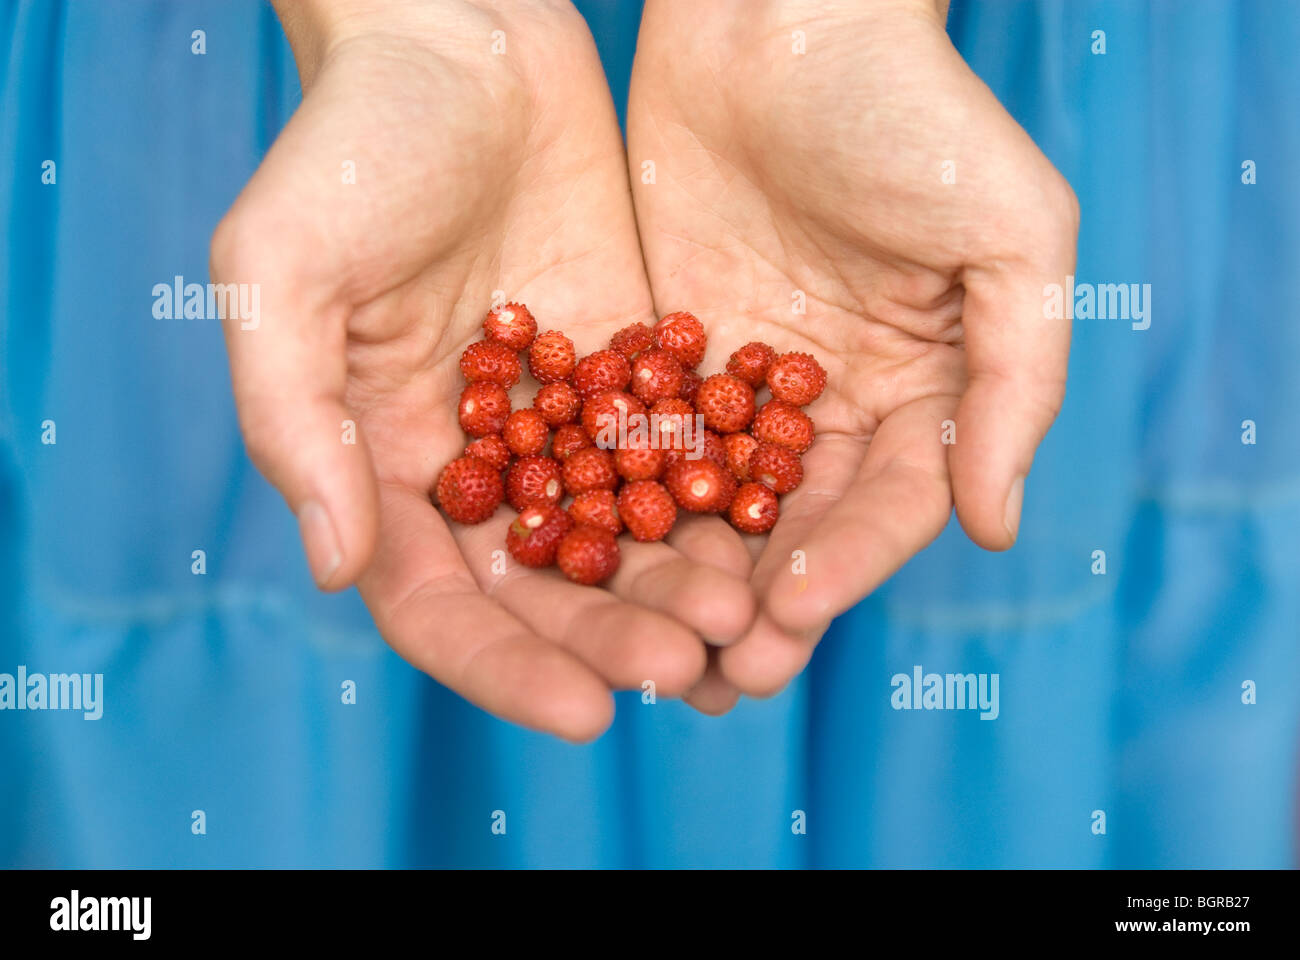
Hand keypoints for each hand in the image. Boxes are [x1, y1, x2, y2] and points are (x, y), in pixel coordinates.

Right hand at [211, 0, 753, 739]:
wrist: (463, 40)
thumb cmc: (349, 143)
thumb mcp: (282, 268)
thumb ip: (291, 419)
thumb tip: (332, 567)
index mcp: (378, 463)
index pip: (438, 607)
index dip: (507, 669)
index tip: (585, 712)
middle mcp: (471, 459)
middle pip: (543, 588)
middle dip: (612, 637)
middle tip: (689, 664)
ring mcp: (556, 418)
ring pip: (620, 533)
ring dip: (676, 585)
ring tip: (741, 616)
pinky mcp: (627, 368)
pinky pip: (672, 452)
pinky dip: (713, 500)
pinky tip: (769, 533)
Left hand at [628, 0, 1077, 706]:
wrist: (780, 14)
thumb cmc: (913, 109)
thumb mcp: (1010, 235)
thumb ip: (1018, 382)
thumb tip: (997, 527)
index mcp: (921, 393)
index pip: (887, 508)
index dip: (847, 567)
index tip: (791, 616)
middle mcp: (828, 406)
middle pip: (795, 530)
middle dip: (758, 606)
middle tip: (714, 680)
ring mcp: (739, 386)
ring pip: (712, 506)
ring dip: (682, 582)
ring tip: (644, 655)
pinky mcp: (660, 354)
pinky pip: (639, 440)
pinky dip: (616, 499)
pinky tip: (581, 556)